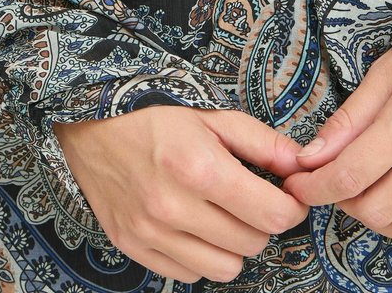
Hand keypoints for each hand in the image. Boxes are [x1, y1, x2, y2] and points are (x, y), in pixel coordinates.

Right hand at [53, 105, 309, 283]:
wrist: (90, 131)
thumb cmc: (153, 120)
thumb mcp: (211, 117)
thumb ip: (262, 143)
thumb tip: (301, 167)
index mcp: (199, 168)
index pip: (273, 215)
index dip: (290, 206)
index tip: (285, 196)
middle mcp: (174, 207)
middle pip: (254, 242)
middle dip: (261, 222)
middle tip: (248, 198)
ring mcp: (152, 233)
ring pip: (226, 267)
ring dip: (233, 244)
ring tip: (221, 214)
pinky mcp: (135, 248)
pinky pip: (191, 273)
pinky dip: (201, 255)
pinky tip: (193, 226)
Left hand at [282, 48, 391, 241]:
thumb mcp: (383, 76)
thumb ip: (348, 119)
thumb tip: (310, 158)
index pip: (352, 173)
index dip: (315, 188)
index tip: (297, 184)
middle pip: (376, 208)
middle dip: (340, 200)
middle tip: (327, 178)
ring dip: (371, 214)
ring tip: (358, 184)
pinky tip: (387, 192)